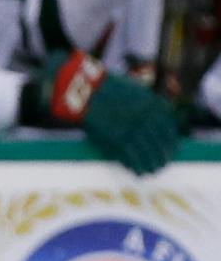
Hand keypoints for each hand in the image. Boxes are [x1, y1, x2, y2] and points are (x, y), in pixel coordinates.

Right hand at [27, 52, 179, 173]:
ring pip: (146, 152)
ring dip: (150, 163)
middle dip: (162, 156)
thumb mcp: (137, 92)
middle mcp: (145, 117)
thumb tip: (161, 124)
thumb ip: (150, 107)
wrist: (87, 90)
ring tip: (152, 171)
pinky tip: (137, 171)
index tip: (174, 150)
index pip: (169, 128)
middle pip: (159, 142)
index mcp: (153, 105)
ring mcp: (130, 128)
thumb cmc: (110, 90)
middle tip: (163, 165)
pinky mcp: (114, 139)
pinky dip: (134, 165)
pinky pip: (129, 156)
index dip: (171, 142)